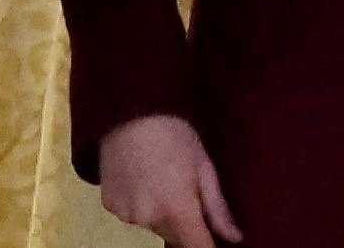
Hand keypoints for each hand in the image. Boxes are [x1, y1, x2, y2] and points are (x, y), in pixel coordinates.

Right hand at [99, 114, 239, 247]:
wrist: (126, 109)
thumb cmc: (174, 133)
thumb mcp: (204, 166)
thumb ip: (218, 208)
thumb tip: (234, 238)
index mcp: (177, 211)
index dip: (208, 245)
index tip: (212, 236)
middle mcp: (149, 219)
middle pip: (176, 239)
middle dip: (186, 226)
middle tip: (187, 194)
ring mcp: (126, 214)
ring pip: (154, 227)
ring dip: (162, 216)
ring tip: (161, 182)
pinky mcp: (109, 205)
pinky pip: (133, 215)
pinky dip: (140, 206)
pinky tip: (141, 180)